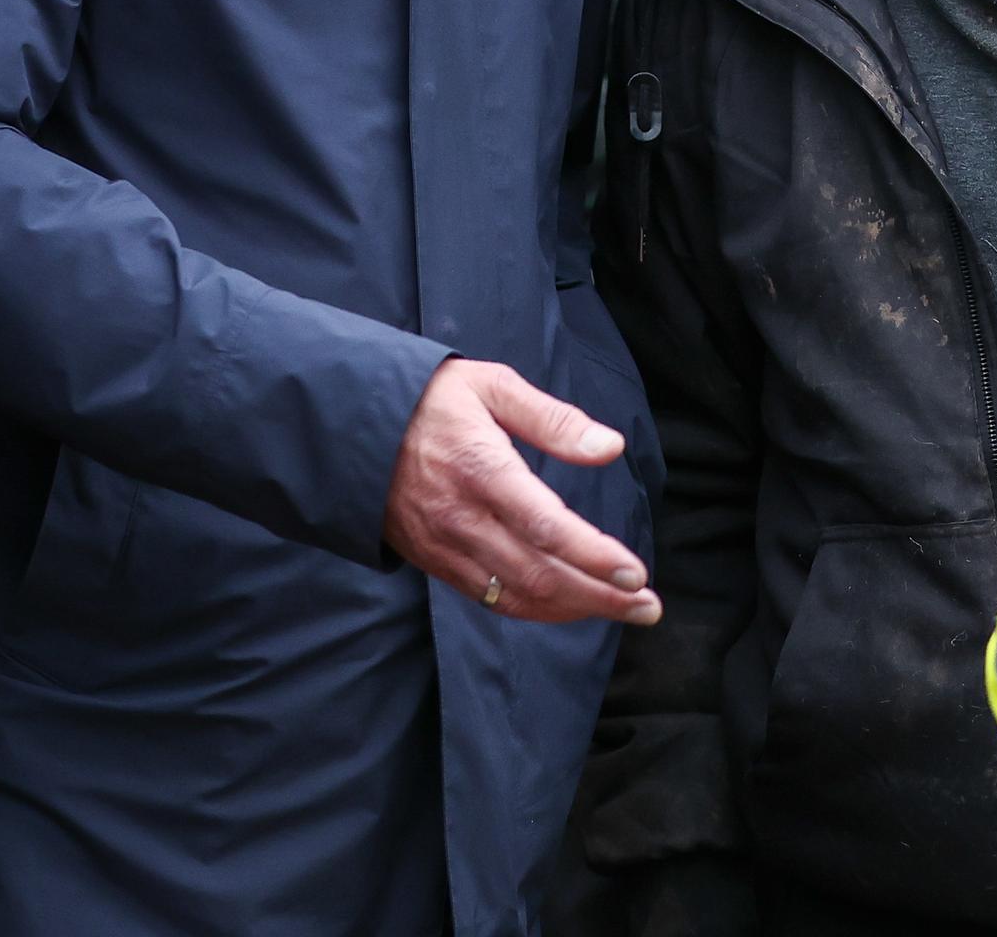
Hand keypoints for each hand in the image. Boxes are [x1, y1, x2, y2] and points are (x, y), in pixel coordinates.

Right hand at [383, 359, 659, 625]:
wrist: (348, 424)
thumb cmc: (429, 399)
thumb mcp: (492, 386)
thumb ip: (553, 419)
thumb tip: (610, 446)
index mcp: (481, 469)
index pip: (546, 527)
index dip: (593, 557)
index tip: (636, 573)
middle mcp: (462, 518)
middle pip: (539, 574)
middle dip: (600, 598)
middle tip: (648, 606)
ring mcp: (445, 546)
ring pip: (517, 596)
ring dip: (575, 611)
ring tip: (623, 610)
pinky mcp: (434, 561)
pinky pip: (490, 598)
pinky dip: (536, 609)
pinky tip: (570, 606)